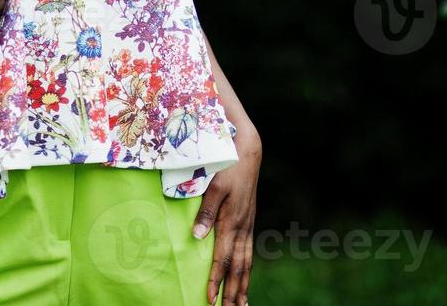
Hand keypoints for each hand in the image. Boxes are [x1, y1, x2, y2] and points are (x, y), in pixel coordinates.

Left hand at [194, 131, 259, 304]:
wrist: (247, 154)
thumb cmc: (227, 168)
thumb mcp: (214, 186)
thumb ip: (205, 212)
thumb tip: (196, 236)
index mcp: (231, 222)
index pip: (222, 258)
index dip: (215, 280)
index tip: (209, 298)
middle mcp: (242, 228)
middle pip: (237, 268)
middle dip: (231, 292)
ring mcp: (247, 226)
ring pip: (246, 263)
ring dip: (242, 285)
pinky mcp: (249, 222)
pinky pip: (249, 252)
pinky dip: (247, 269)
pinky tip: (245, 279)